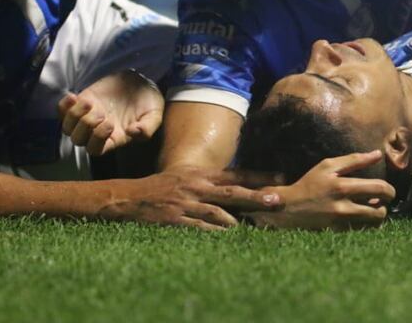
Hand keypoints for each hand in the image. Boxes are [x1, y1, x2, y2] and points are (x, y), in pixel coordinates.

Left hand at [57, 70, 163, 155]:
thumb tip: (132, 132)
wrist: (142, 83)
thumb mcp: (155, 115)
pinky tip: (74, 97)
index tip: (110, 123)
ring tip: (89, 103)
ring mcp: (87, 116)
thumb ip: (147, 128)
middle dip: (87, 126)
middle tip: (102, 113)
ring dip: (74, 116)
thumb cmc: (149, 103)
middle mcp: (97, 131)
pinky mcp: (82, 102)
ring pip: (67, 127)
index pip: (95, 149)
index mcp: (113, 139)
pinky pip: (62, 110)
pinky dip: (64, 106)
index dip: (97, 139)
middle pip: (78, 140)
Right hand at [99, 168, 282, 230]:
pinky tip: (228, 238)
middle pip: (233, 192)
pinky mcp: (175, 220)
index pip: (236, 173)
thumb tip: (239, 185)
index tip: (282, 177)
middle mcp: (197, 187)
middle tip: (278, 200)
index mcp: (201, 174)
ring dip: (238, 220)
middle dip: (257, 196)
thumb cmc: (163, 187)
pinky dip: (215, 233)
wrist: (129, 197)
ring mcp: (186, 204)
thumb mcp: (187, 176)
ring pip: (218, 212)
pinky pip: (200, 228)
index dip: (259, 175)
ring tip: (255, 226)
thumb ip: (211, 181)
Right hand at [245, 151, 395, 230]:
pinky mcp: (337, 233)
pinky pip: (362, 232)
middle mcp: (342, 206)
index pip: (379, 189)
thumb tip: (378, 154)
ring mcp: (340, 223)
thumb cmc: (310, 183)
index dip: (390, 191)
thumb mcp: (328, 166)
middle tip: (383, 201)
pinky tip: (362, 218)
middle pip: (379, 210)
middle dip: (386, 205)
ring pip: (372, 224)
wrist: (289, 207)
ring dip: (378, 216)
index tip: (388, 191)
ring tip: (373, 209)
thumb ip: (355, 160)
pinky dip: (367, 225)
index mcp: (342, 186)